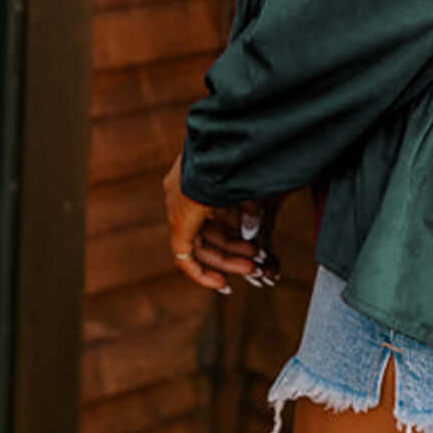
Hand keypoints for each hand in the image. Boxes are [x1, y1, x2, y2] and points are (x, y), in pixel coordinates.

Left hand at [162, 152, 282, 292]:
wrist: (224, 150)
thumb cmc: (239, 157)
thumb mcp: (246, 183)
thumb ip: (248, 206)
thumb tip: (252, 226)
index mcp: (198, 177)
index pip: (213, 210)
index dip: (232, 229)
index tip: (250, 241)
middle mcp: (183, 193)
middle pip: (209, 229)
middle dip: (235, 246)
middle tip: (255, 257)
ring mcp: (178, 208)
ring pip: (202, 244)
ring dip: (227, 258)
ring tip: (251, 265)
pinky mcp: (177, 224)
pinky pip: (185, 257)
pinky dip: (201, 273)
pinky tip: (221, 283)